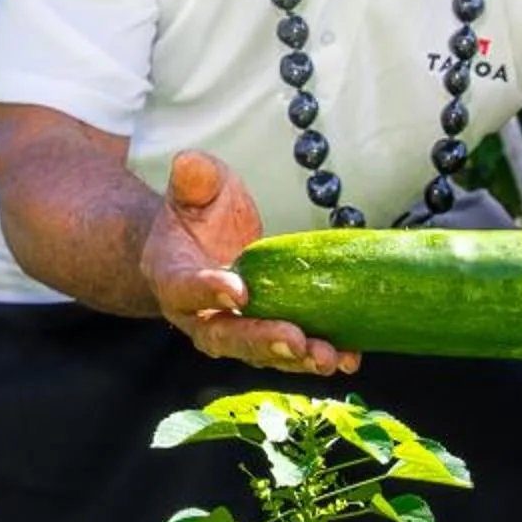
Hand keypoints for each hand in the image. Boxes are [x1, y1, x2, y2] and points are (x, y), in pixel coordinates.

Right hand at [143, 149, 362, 377]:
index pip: (185, 287)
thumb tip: (191, 162)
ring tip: (329, 356)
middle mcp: (198, 316)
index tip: (239, 291)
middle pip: (224, 336)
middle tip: (295, 339)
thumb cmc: (196, 216)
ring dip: (296, 358)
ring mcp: (232, 332)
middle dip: (262, 339)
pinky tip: (349, 357)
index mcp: (172, 276)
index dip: (209, 291)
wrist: (196, 249)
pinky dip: (316, 357)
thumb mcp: (192, 190)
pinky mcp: (263, 335)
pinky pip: (287, 353)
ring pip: (260, 353)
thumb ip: (193, 179)